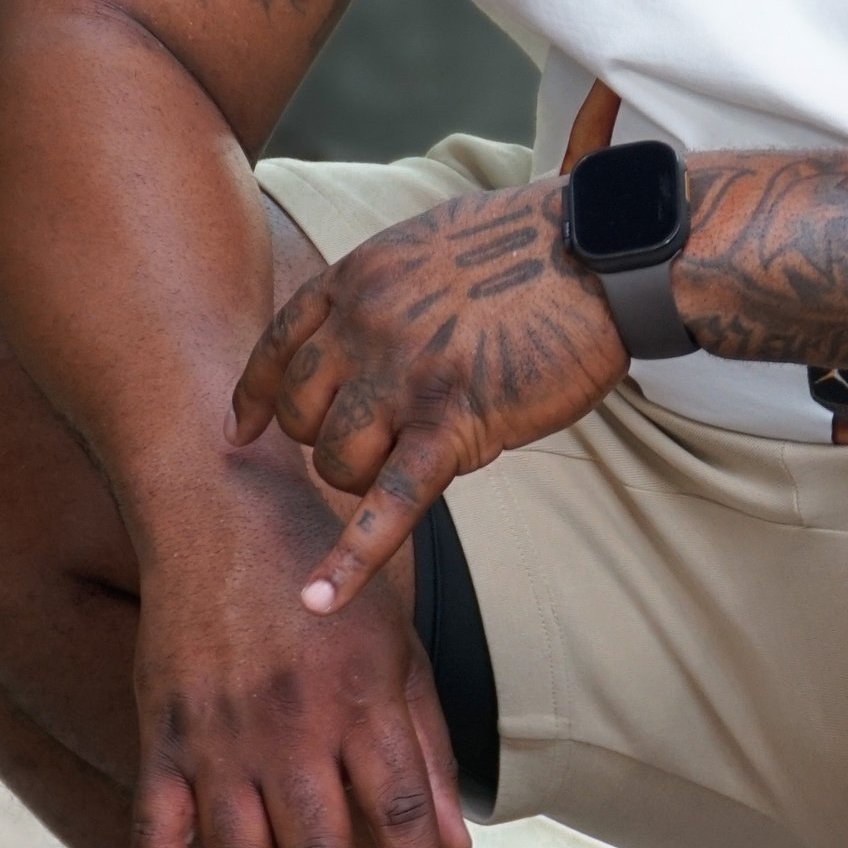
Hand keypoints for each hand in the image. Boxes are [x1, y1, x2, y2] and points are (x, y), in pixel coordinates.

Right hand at [131, 453, 471, 847]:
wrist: (220, 505)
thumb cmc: (323, 573)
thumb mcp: (397, 643)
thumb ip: (426, 743)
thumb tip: (459, 844)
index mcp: (360, 701)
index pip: (403, 820)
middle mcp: (291, 727)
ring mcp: (219, 736)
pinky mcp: (162, 734)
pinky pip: (156, 834)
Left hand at [226, 180, 625, 612]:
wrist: (602, 256)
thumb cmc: (536, 248)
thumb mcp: (433, 246)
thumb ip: (392, 289)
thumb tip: (378, 324)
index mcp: (360, 278)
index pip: (281, 346)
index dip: (260, 396)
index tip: (244, 430)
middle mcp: (366, 324)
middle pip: (304, 415)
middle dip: (330, 439)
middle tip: (383, 440)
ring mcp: (403, 375)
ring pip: (337, 460)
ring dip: (362, 477)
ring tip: (414, 461)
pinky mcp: (453, 423)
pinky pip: (389, 503)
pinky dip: (352, 558)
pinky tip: (320, 601)